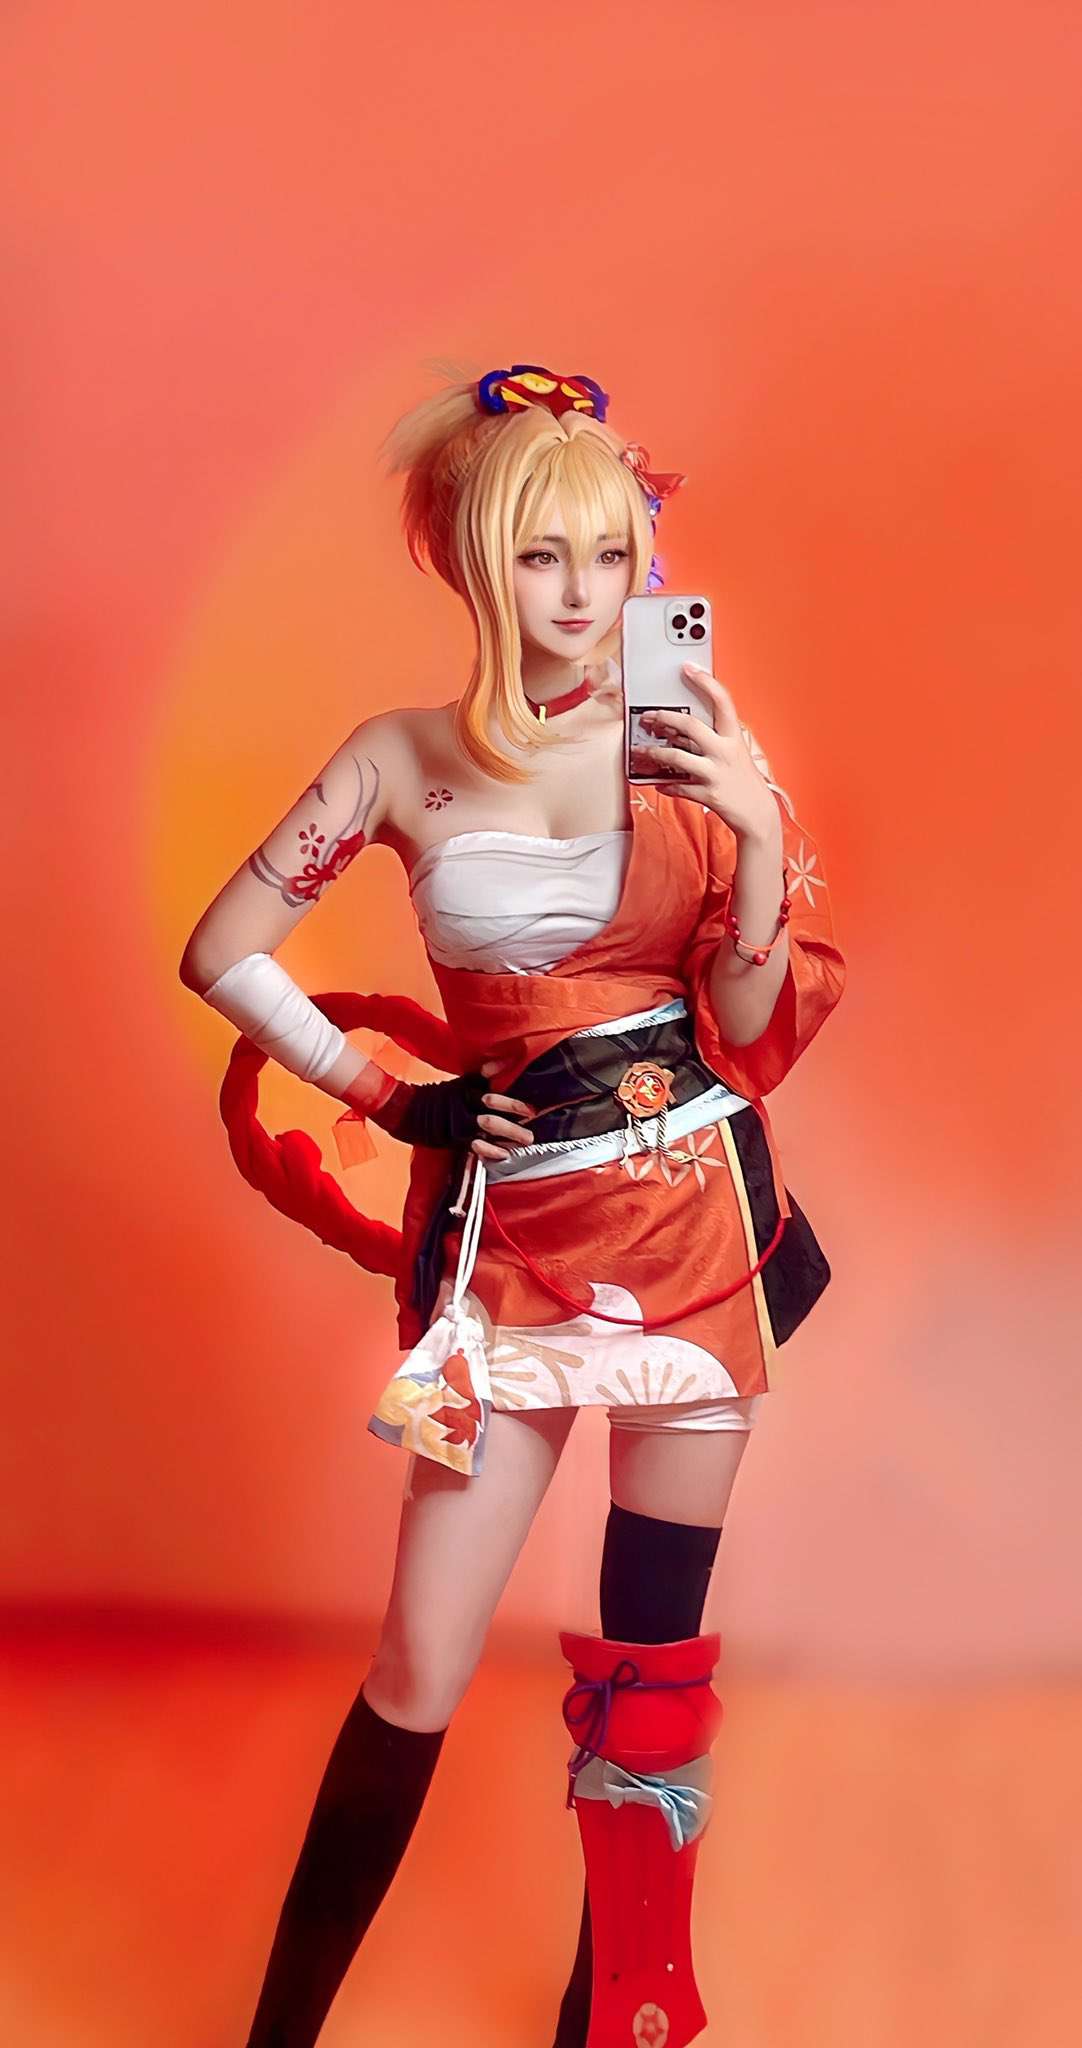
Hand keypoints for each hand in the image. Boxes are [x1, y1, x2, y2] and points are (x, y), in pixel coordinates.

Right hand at [370, 1071, 535, 1159]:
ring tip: (526, 1140)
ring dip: (509, 1135)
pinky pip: (475, 1146)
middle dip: (514, 1116)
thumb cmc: (439, 1097)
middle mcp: (463, 1106)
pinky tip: (504, 1154)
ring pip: (487, 1128)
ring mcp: (458, 1124)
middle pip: (493, 1110)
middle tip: (533, 1122)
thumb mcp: (460, 1082)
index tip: (531, 1108)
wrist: (407, 1112)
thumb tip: (505, 1061)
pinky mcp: (454, 1140)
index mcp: (466, 1090)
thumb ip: (483, 1076)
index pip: (492, 1093)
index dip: (513, 1101)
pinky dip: (491, 1151)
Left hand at [630, 663, 778, 840]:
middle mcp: (725, 752)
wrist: (757, 814)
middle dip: (665, 718)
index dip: (705, 682)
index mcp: (734, 737)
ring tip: (642, 751)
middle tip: (648, 716)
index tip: (688, 668)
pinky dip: (665, 784)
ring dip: (655, 753)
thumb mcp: (735, 752)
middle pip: (691, 725)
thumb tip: (679, 729)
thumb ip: (713, 739)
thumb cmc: (742, 779)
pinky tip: (657, 782)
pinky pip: (678, 787)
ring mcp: (716, 773)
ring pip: (677, 757)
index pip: (722, 701)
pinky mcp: (708, 794)